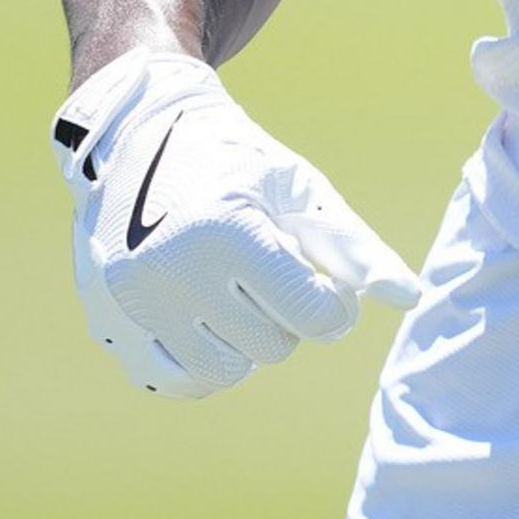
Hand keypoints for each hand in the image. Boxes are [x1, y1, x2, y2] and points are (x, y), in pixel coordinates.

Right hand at [51, 52, 422, 397]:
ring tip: (238, 294)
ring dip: (245, 342)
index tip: (323, 278)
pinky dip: (201, 361)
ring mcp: (133, 302)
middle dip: (286, 316)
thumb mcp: (299, 190)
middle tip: (272, 273)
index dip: (334, 304)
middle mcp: (172, 271)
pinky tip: (206, 318)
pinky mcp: (108, 322)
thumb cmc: (235, 161)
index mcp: (228, 230)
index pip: (315, 317)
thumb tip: (409, 297)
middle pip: (272, 347)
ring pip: (225, 372)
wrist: (137, 137)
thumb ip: (354, 247)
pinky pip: (174, 381)